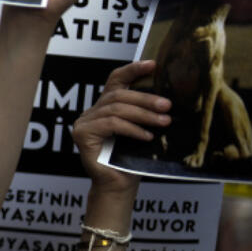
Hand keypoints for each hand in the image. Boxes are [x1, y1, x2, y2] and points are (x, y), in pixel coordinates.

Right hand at [71, 59, 170, 192]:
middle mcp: (91, 112)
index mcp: (105, 107)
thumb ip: (144, 113)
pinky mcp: (82, 135)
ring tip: (164, 122)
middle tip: (167, 106)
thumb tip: (168, 97)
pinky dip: (132, 128)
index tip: (153, 65)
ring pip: (116, 108)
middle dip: (146, 98)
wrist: (119, 186)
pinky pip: (111, 124)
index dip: (133, 69)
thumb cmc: (132, 160)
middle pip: (118, 95)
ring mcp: (84, 123)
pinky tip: (147, 136)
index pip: (115, 80)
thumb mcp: (142, 129)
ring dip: (143, 114)